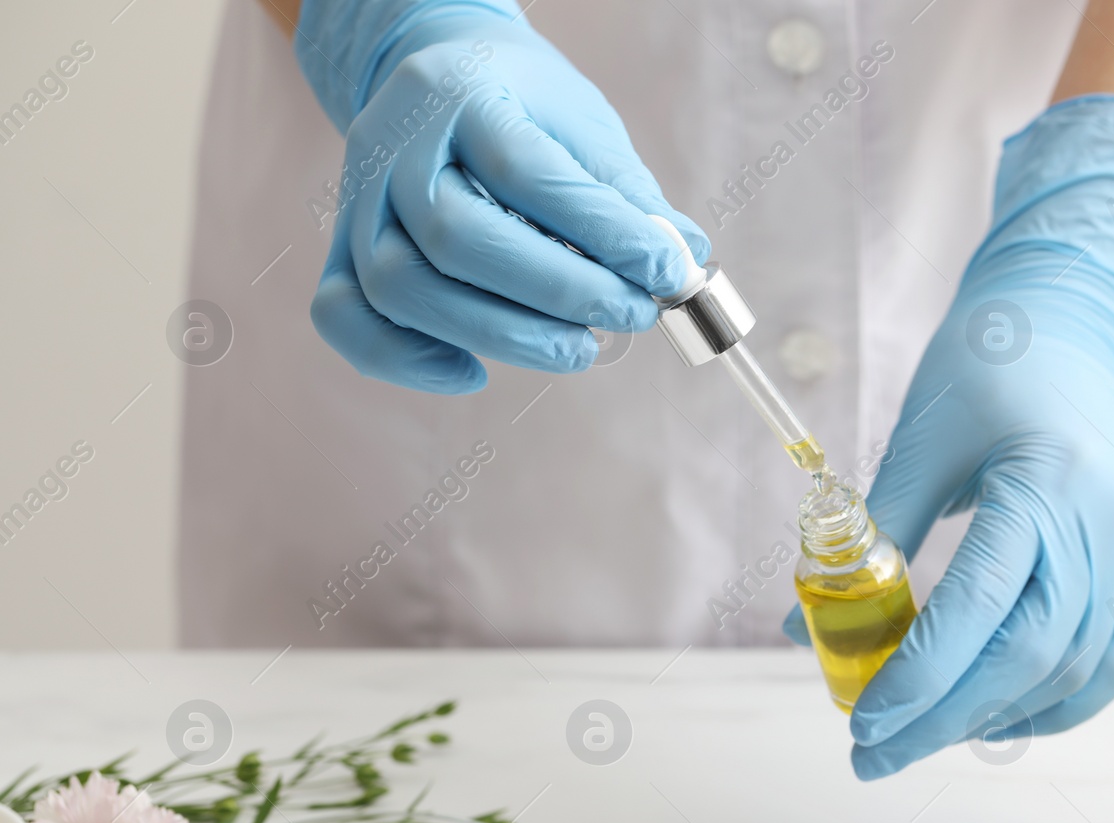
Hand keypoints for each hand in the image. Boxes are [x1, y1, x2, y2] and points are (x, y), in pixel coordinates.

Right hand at [294, 0, 708, 391]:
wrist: (438, 71)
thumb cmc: (519, 103)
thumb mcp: (580, 122)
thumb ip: (626, 194)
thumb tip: (683, 262)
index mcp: (460, 94)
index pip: (528, 174)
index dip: (604, 234)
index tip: (668, 273)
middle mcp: (394, 146)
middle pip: (456, 239)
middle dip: (558, 293)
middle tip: (630, 315)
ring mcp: (357, 200)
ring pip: (401, 287)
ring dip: (500, 335)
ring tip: (578, 349)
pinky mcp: (341, 248)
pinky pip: (345, 317)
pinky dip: (406, 360)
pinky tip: (473, 371)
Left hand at [787, 96, 1113, 777]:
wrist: (1066, 324)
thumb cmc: (985, 367)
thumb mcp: (917, 442)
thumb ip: (866, 534)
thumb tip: (798, 624)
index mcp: (1046, 486)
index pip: (981, 611)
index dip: (921, 680)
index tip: (863, 724)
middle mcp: (1104, 527)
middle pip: (1030, 658)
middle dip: (945, 719)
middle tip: (874, 753)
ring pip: (1074, 672)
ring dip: (994, 718)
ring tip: (922, 734)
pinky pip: (1111, 662)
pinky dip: (1054, 703)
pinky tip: (995, 716)